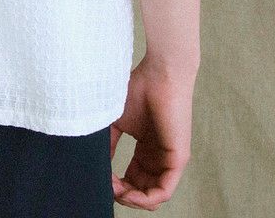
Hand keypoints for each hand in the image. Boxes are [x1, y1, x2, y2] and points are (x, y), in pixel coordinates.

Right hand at [110, 55, 196, 209]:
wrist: (159, 74)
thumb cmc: (139, 89)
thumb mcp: (117, 121)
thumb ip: (108, 144)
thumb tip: (96, 165)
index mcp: (147, 149)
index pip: (133, 179)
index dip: (117, 185)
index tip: (100, 179)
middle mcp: (159, 158)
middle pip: (142, 190)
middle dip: (123, 195)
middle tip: (107, 187)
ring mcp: (170, 160)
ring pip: (153, 195)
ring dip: (133, 199)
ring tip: (116, 191)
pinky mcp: (178, 159)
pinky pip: (164, 190)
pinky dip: (146, 198)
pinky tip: (130, 194)